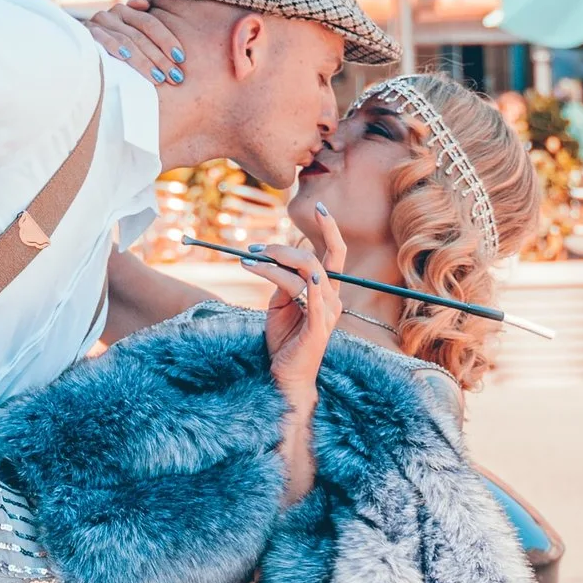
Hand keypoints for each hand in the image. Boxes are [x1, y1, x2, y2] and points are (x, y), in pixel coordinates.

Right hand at [84, 0, 184, 87]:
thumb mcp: (125, 34)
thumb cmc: (107, 46)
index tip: (181, 58)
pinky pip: (104, 40)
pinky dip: (116, 47)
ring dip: (144, 61)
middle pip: (142, 34)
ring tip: (158, 77)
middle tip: (175, 76)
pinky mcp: (86, 34)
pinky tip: (126, 57)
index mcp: (127, 11)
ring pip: (127, 40)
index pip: (151, 23)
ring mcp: (99, 23)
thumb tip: (144, 2)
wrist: (73, 49)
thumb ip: (138, 22)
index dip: (167, 40)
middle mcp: (113, 14)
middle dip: (160, 57)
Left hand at [259, 208, 343, 407]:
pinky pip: (313, 300)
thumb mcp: (279, 305)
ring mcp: (327, 313)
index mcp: (325, 291)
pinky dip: (306, 285)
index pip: (335, 253)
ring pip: (305, 275)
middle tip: (254, 249)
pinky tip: (294, 277)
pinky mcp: (319, 328)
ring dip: (274, 264)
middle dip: (284, 249)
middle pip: (316, 259)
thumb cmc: (283, 341)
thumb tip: (270, 260)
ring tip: (247, 262)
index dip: (330, 228)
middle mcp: (331, 299)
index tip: (319, 206)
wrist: (285, 376)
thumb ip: (281, 281)